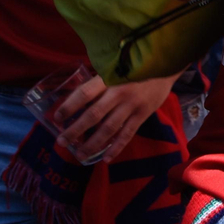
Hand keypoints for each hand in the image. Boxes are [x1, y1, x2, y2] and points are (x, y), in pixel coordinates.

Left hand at [55, 72, 179, 162]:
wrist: (165, 65)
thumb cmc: (134, 66)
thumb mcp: (115, 68)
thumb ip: (99, 82)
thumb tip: (75, 98)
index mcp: (109, 78)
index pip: (84, 94)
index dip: (69, 107)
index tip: (57, 118)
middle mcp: (119, 93)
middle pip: (93, 115)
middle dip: (75, 131)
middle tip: (61, 142)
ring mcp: (132, 105)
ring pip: (109, 128)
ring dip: (92, 144)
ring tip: (79, 154)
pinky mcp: (143, 114)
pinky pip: (127, 134)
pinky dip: (116, 147)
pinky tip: (106, 158)